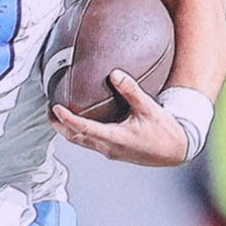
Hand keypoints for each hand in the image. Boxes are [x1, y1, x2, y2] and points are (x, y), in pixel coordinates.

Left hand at [51, 68, 189, 167]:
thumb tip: (115, 73)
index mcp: (115, 138)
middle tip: (48, 109)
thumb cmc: (164, 131)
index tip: (54, 107)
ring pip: (81, 141)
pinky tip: (80, 120)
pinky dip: (79, 131)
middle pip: (75, 138)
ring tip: (58, 114)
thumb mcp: (149, 108)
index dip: (66, 118)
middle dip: (59, 125)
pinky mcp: (114, 151)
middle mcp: (108, 147)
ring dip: (68, 129)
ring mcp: (110, 151)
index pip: (83, 128)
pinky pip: (90, 142)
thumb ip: (131, 90)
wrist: (176, 151)